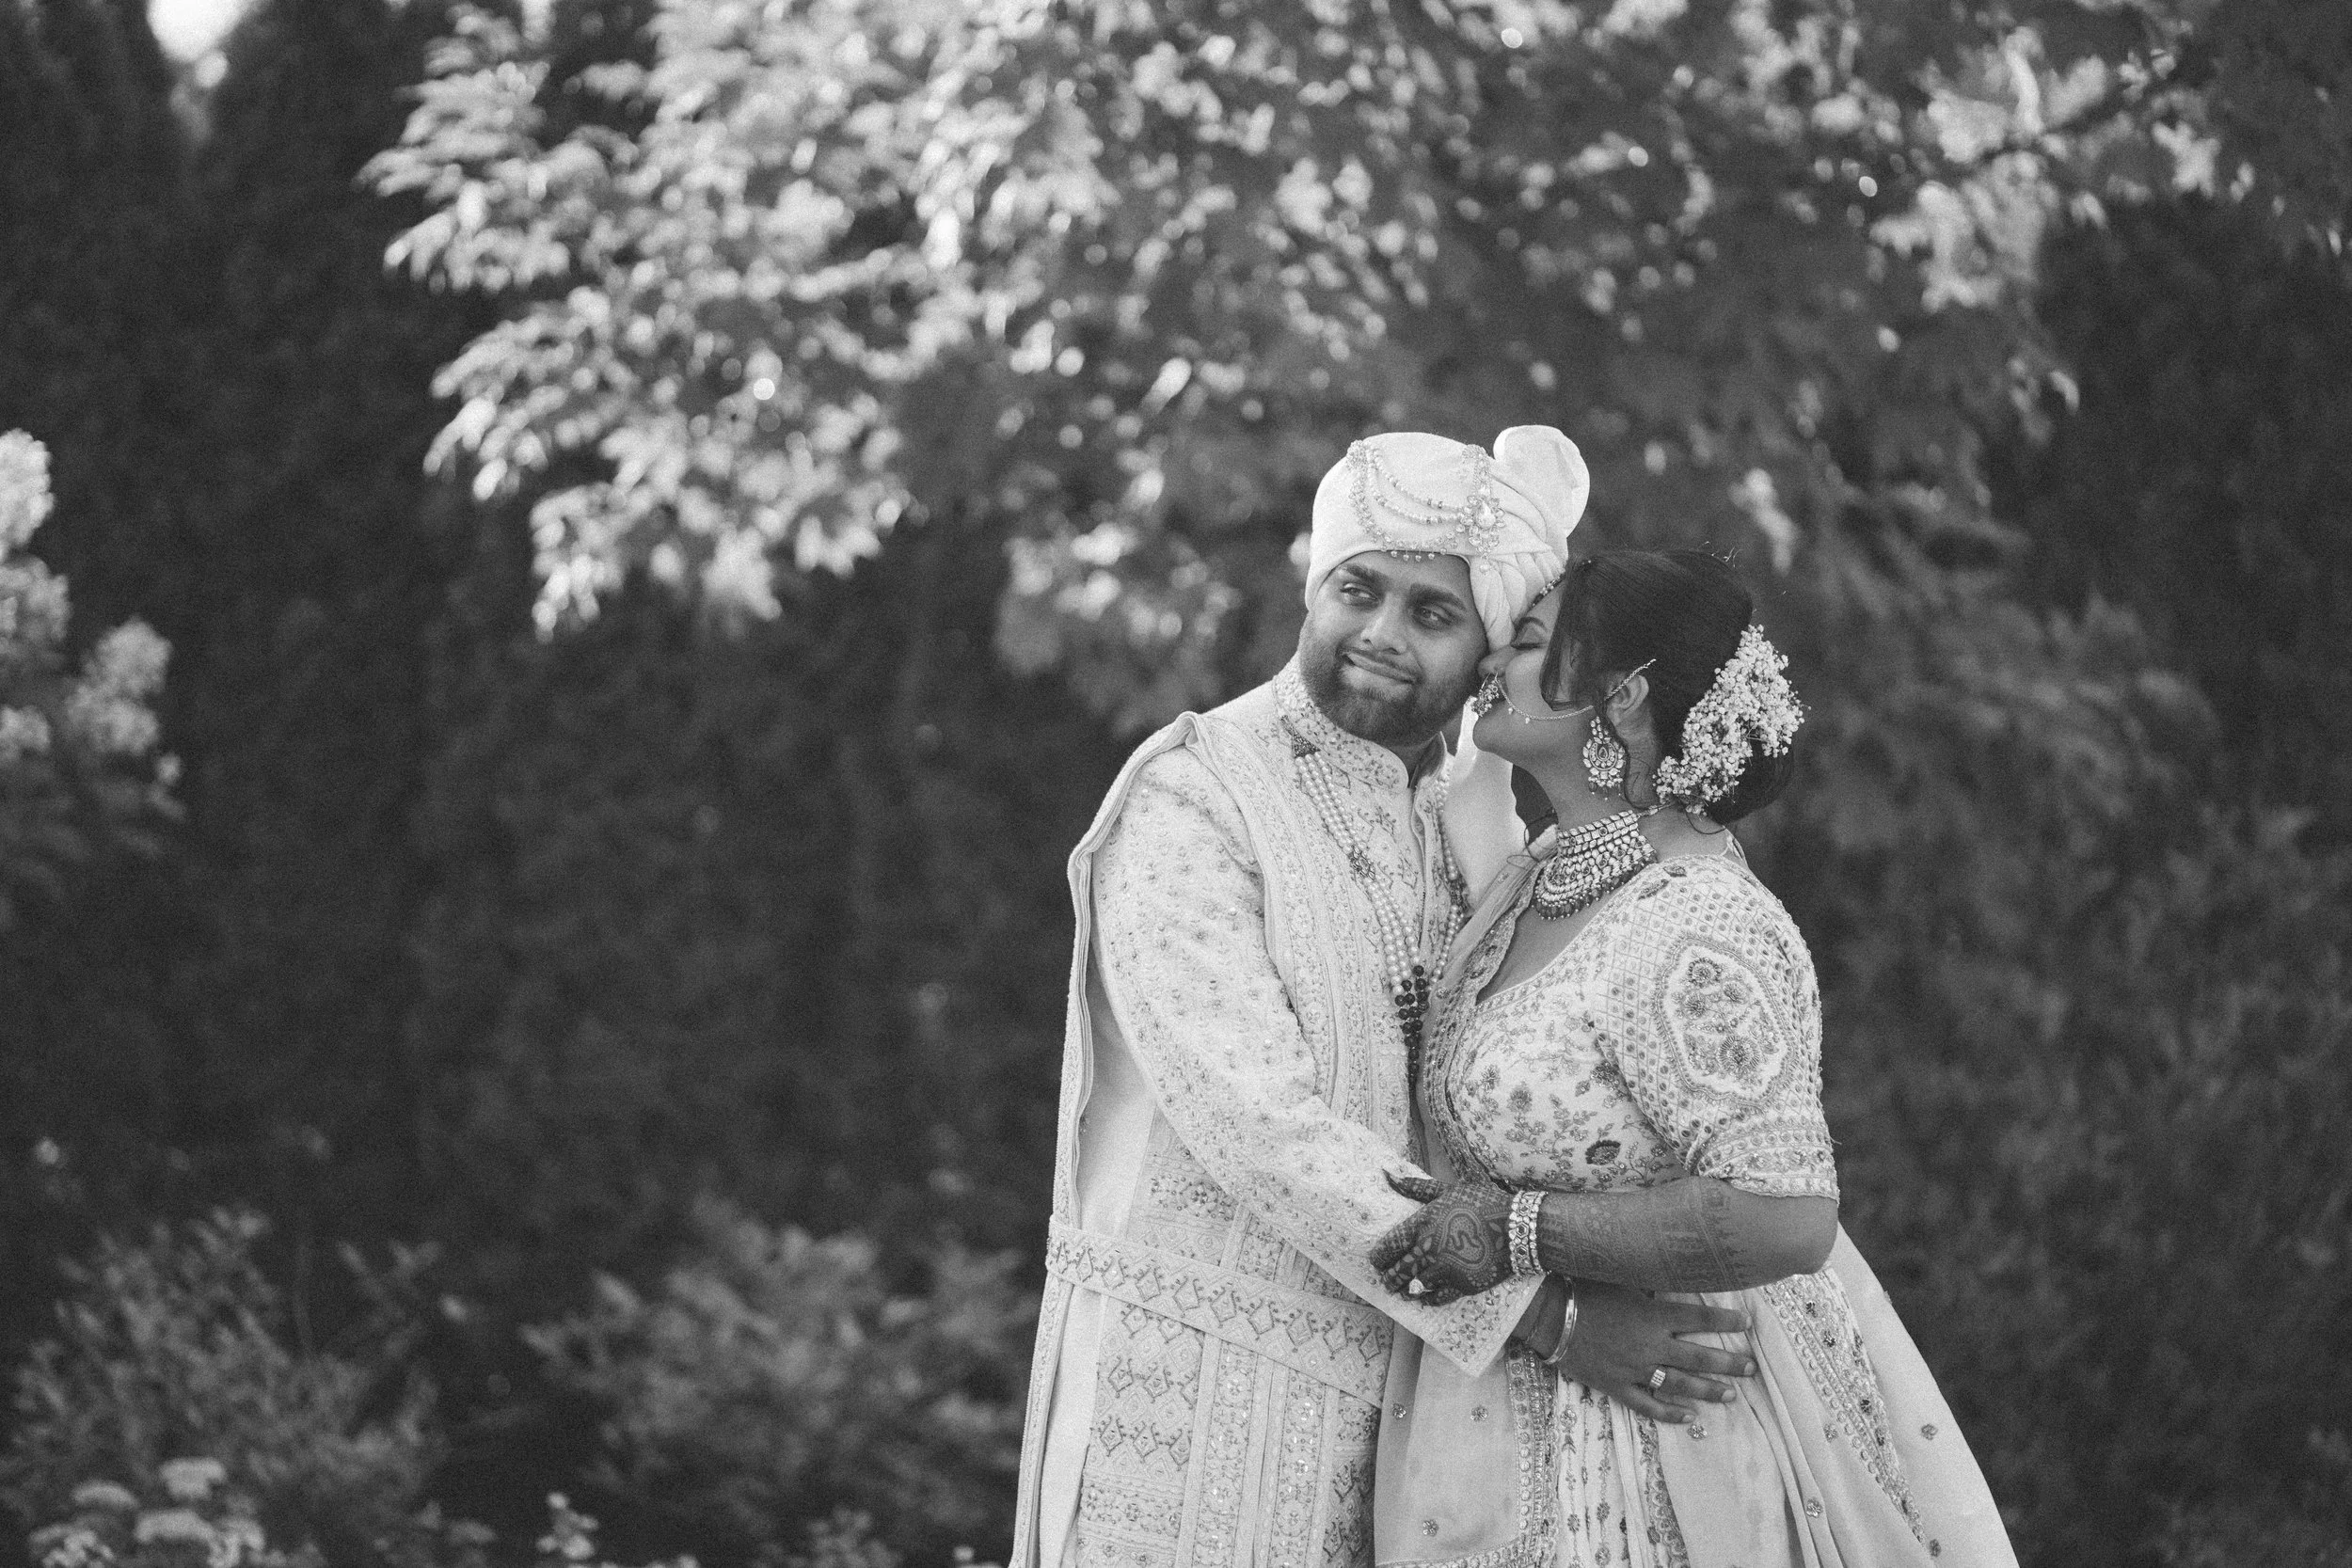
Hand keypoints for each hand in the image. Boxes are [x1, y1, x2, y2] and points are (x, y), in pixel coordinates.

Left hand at [1369, 1172, 1511, 1305]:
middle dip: (1388, 1278)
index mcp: (1422, 1223)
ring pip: (1414, 1287)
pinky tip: (1425, 1297)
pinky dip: (1427, 1299)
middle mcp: (1430, 1248)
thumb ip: (1414, 1187)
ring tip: (1401, 1291)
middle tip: (1386, 1280)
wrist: (1517, 1227)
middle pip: (1398, 1271)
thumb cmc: (1481, 1203)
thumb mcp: (1447, 1190)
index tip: (1376, 1261)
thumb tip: (1387, 1174)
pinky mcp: (1462, 1285)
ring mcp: (1446, 1269)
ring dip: (1404, 1290)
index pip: (1389, 1246)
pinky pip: (1437, 1298)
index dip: (1378, 1258)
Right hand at [1549, 1279, 1754, 1423]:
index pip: (1700, 1317)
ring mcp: (1635, 1369)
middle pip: (1699, 1356)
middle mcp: (1651, 1344)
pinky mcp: (1617, 1386)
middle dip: (1729, 1363)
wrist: (1548, 1315)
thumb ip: (1650, 1283)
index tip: (1748, 1323)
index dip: (1726, 1320)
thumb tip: (1673, 1271)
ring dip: (1708, 1390)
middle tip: (1752, 1369)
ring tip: (1731, 1394)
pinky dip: (1669, 1413)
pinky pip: (1648, 1404)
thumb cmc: (1584, 1289)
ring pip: (1680, 1384)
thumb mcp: (1621, 1277)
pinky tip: (1688, 1419)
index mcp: (1654, 1314)